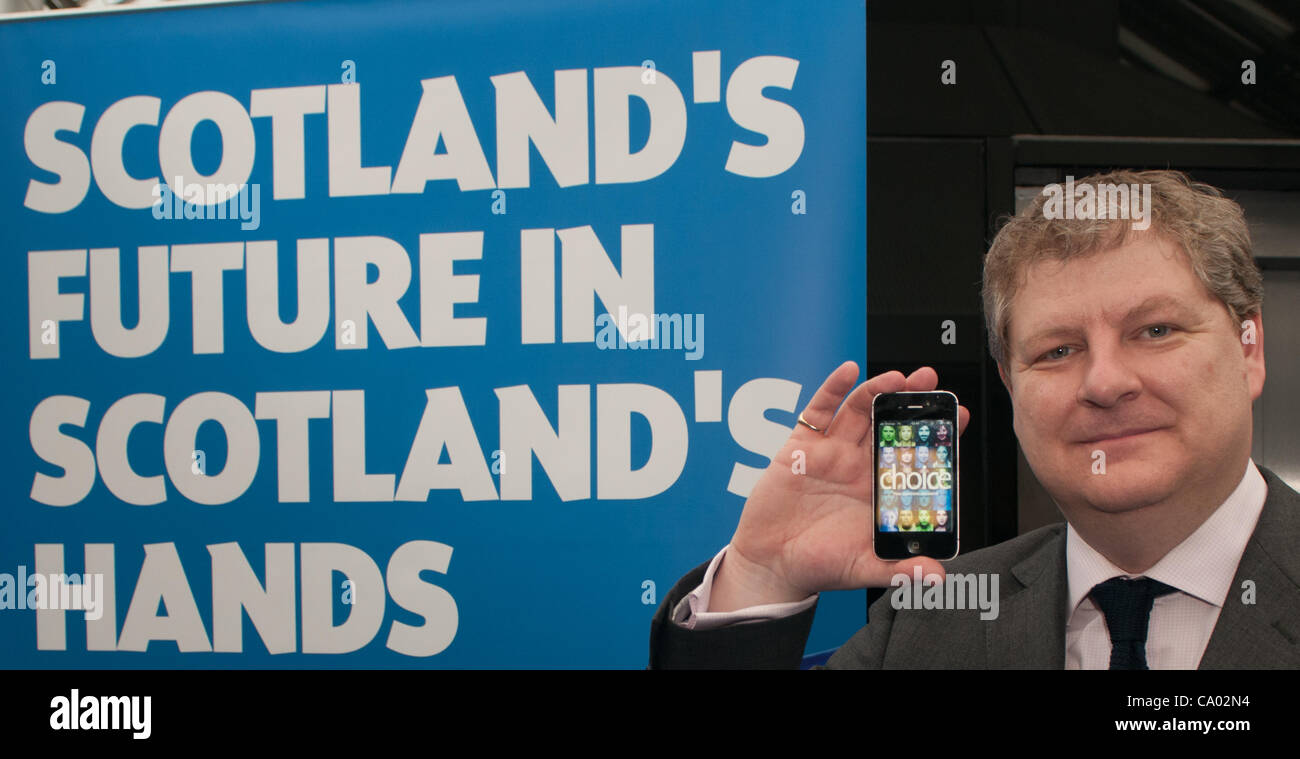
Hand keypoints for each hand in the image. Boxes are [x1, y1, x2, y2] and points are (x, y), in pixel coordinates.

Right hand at [710, 363, 970, 610]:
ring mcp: (831, 452)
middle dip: (910, 400)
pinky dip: (832, 388)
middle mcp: (858, 465)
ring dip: (878, 390)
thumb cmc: (820, 565)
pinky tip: (848, 371)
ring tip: (898, 378)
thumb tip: (937, 577)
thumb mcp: (864, 569)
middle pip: (888, 422)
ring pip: (859, 410)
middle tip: (930, 379)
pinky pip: (818, 410)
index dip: (936, 435)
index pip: (913, 454)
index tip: (962, 417)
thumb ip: (899, 571)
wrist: (772, 564)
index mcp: (880, 489)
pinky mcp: (801, 446)